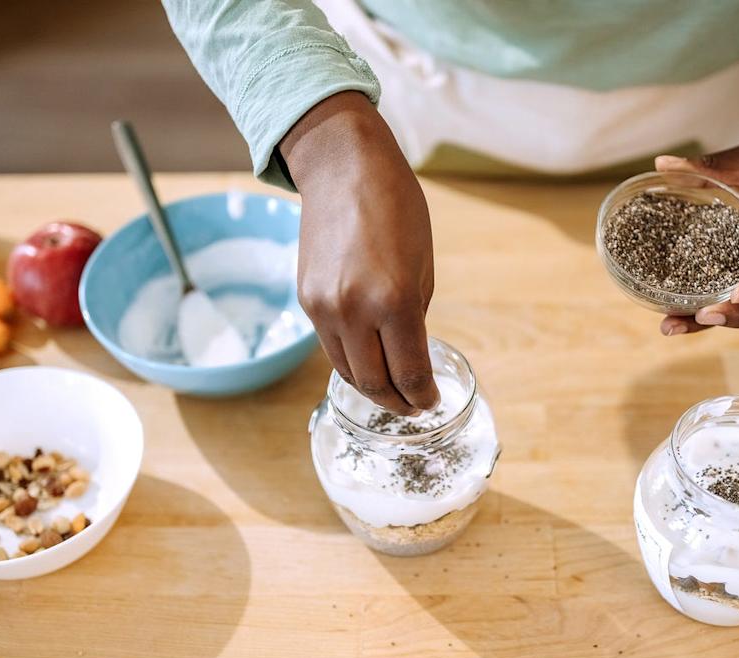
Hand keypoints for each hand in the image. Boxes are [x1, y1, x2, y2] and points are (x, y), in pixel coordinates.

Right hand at [280, 91, 438, 413]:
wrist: (342, 168)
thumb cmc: (396, 207)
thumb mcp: (424, 265)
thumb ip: (415, 317)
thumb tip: (412, 357)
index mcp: (395, 299)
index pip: (409, 373)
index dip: (423, 397)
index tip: (432, 403)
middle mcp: (354, 309)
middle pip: (376, 383)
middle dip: (398, 403)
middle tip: (414, 409)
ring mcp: (324, 307)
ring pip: (348, 372)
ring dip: (372, 389)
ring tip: (392, 394)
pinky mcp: (306, 300)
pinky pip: (331, 347)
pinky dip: (351, 362)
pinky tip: (368, 364)